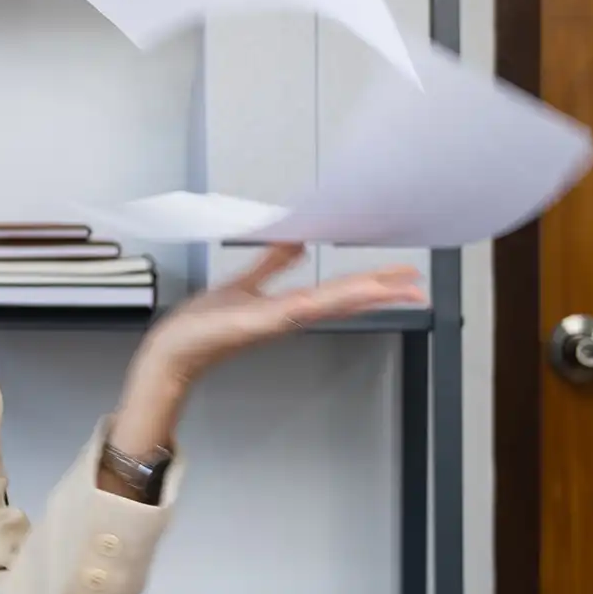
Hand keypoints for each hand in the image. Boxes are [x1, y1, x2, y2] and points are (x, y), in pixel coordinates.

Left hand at [108, 244, 424, 456]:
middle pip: (344, 300)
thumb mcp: (242, 285)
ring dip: (364, 296)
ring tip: (399, 289)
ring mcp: (276, 321)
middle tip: (419, 285)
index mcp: (288, 307)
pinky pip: (295, 309)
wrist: (173, 350)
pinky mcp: (257, 324)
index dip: (372, 283)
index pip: (339, 292)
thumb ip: (269, 265)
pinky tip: (343, 295)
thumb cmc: (201, 325)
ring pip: (329, 304)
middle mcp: (288, 316)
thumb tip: (295, 243)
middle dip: (382, 291)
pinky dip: (320, 303)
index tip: (403, 275)